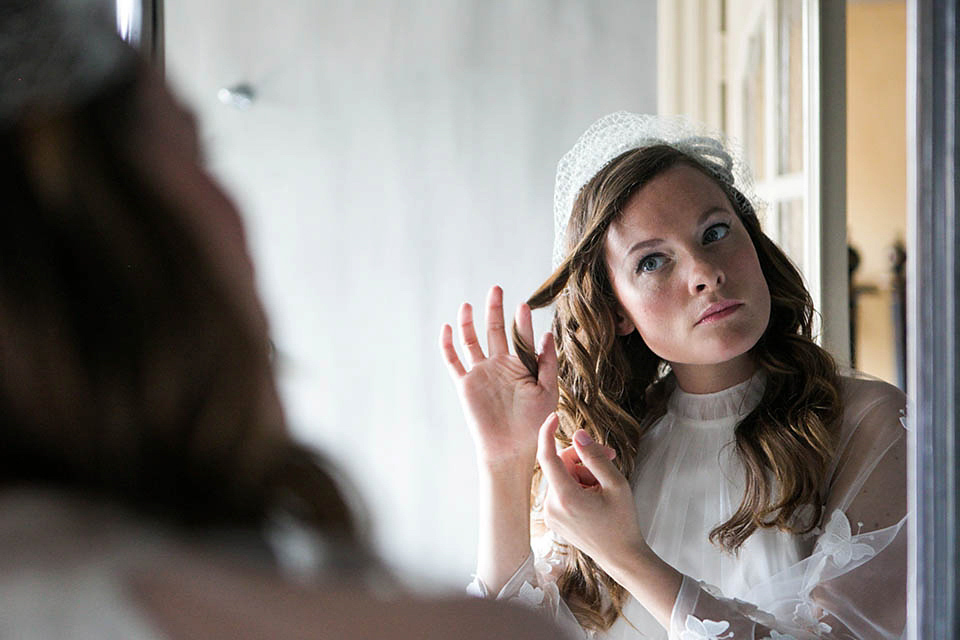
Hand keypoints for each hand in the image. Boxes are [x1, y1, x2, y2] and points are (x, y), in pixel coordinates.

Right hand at [440, 285, 557, 470]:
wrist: (511, 449)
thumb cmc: (534, 424)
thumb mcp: (548, 391)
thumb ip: (548, 362)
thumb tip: (547, 334)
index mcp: (520, 366)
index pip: (520, 336)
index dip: (522, 322)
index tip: (523, 306)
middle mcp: (499, 366)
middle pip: (494, 331)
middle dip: (495, 310)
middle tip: (497, 288)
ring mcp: (481, 373)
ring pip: (472, 341)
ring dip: (469, 322)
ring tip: (469, 303)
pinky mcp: (466, 384)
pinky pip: (453, 361)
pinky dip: (448, 344)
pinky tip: (447, 327)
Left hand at [537, 413, 646, 570]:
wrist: (621, 557)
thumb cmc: (623, 522)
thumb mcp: (616, 484)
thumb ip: (595, 456)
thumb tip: (578, 435)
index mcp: (565, 497)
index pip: (547, 456)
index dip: (548, 433)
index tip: (554, 416)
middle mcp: (551, 506)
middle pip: (560, 464)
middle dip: (583, 457)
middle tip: (610, 455)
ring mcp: (550, 514)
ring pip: (562, 477)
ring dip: (583, 473)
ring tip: (605, 486)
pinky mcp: (552, 519)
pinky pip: (561, 490)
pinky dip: (577, 486)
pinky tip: (595, 496)